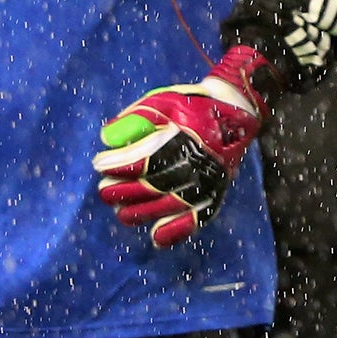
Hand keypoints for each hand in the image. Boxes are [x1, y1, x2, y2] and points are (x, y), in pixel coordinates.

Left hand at [93, 46, 272, 248]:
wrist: (237, 109)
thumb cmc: (193, 104)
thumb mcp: (164, 101)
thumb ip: (136, 117)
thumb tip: (108, 138)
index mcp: (188, 136)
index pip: (148, 158)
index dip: (120, 164)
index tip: (100, 164)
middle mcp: (201, 161)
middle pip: (155, 185)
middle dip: (124, 191)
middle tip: (104, 190)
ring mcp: (210, 179)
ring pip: (171, 205)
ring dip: (141, 212)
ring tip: (121, 211)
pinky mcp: (217, 191)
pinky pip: (198, 217)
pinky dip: (177, 230)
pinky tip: (156, 236)